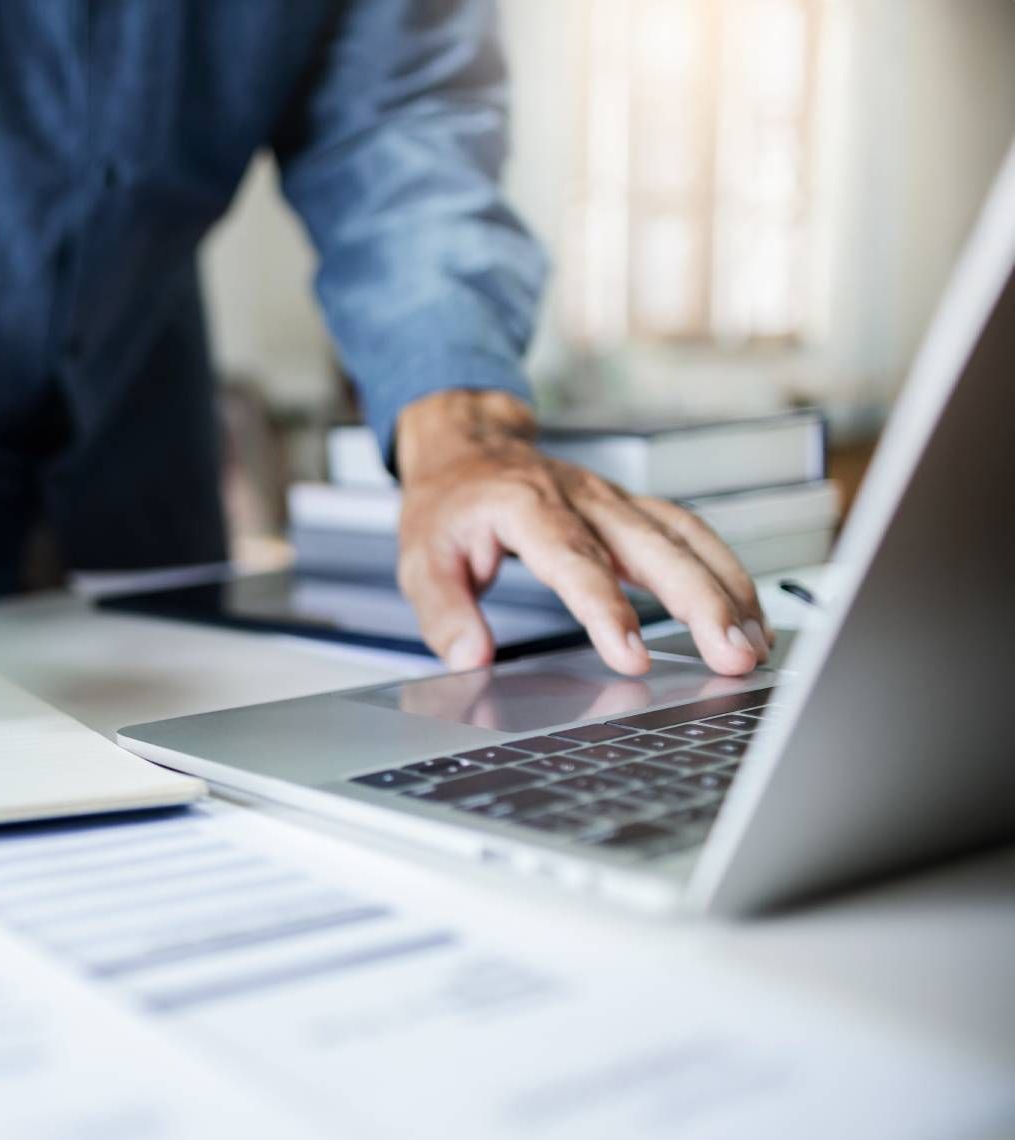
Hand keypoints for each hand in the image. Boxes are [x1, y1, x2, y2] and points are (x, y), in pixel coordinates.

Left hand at [394, 390, 769, 676]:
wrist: (467, 446)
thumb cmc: (449, 504)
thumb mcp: (421, 557)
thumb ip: (444, 611)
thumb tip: (469, 658)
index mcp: (525, 505)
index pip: (575, 560)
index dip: (606, 608)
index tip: (632, 655)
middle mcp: (581, 497)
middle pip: (652, 547)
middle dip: (699, 603)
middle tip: (731, 655)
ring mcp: (614, 500)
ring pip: (684, 538)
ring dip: (727, 590)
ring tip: (754, 644)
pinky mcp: (633, 508)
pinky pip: (690, 535)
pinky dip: (725, 572)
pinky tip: (749, 613)